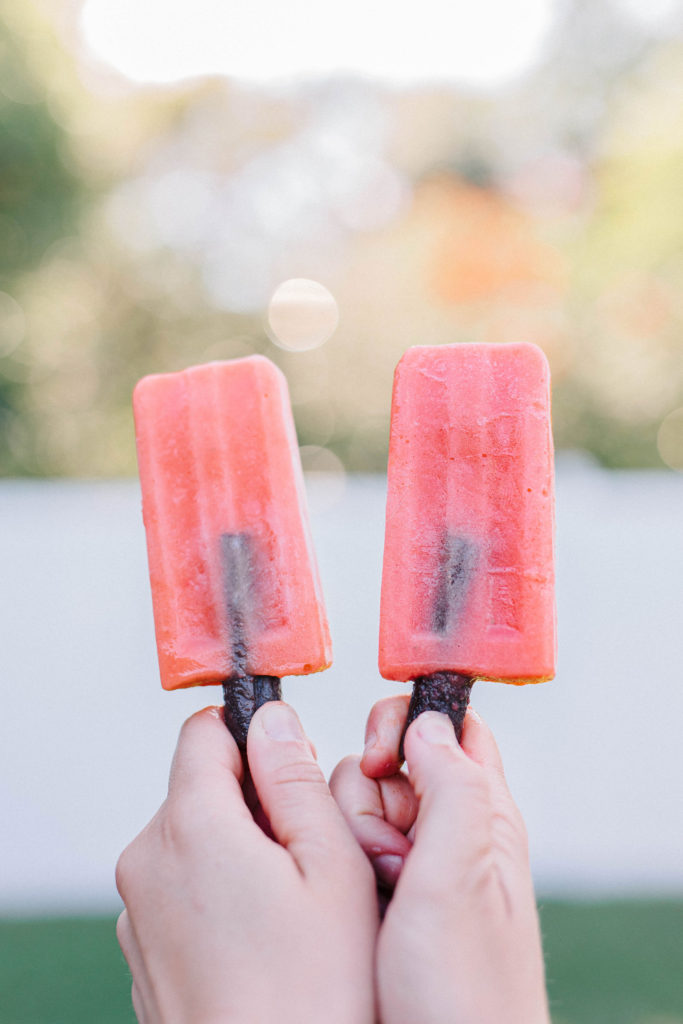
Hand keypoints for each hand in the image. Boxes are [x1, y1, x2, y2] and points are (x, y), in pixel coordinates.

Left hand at [116, 702, 377, 1023]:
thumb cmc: (314, 996)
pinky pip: (181, 888)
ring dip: (239, 849)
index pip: (205, 731)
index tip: (292, 768)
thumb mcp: (331, 866)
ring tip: (292, 908)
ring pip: (194, 838)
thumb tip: (274, 719)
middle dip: (255, 801)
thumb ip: (296, 778)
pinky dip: (218, 894)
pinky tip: (263, 943)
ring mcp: (138, 911)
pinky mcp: (142, 950)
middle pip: (201, 786)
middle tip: (310, 855)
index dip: (255, 737)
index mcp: (190, 826)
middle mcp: (147, 861)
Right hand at [330, 697, 549, 1023]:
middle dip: (368, 799)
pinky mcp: (385, 901)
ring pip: (356, 809)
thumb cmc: (467, 995)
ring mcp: (415, 871)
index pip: (449, 727)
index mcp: (482, 815)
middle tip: (387, 858)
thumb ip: (453, 787)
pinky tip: (357, 908)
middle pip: (388, 767)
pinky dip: (340, 868)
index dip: (407, 726)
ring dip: (351, 841)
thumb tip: (428, 722)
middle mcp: (450, 835)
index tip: (376, 763)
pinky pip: (345, 854)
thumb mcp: (460, 879)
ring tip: (376, 894)